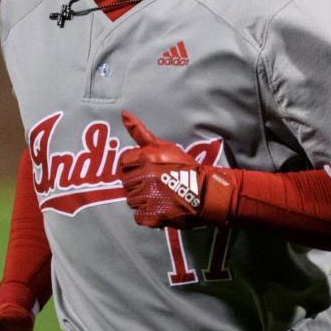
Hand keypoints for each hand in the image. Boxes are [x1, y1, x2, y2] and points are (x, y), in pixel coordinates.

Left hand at [119, 112, 237, 228]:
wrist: (206, 193)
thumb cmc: (185, 168)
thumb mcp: (165, 146)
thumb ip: (141, 132)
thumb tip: (123, 114)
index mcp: (146, 158)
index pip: (123, 162)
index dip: (134, 166)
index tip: (146, 170)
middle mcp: (145, 177)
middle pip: (126, 182)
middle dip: (138, 183)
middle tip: (156, 184)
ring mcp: (147, 198)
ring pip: (131, 200)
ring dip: (143, 199)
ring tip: (160, 195)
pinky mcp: (152, 215)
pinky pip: (138, 216)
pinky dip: (148, 215)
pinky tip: (160, 208)